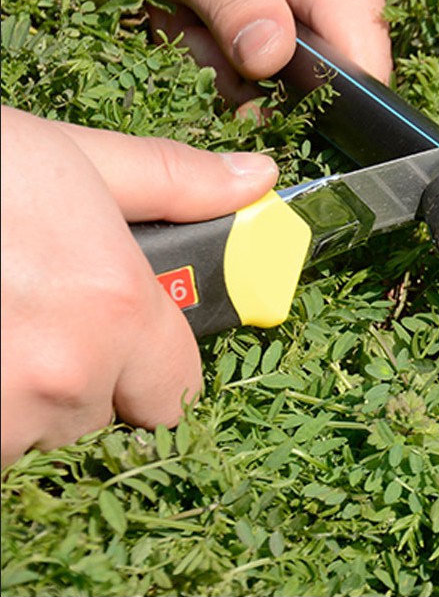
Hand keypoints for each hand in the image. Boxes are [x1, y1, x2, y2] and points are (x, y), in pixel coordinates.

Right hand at [0, 106, 277, 466]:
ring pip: (38, 433)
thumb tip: (258, 180)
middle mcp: (62, 380)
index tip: (125, 336)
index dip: (155, 363)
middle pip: (107, 412)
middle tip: (34, 312)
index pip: (177, 389)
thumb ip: (177, 182)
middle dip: (84, 374)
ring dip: (21, 395)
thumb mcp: (71, 162)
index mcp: (114, 312)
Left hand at [98, 0, 397, 105]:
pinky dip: (244, 41)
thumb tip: (269, 61)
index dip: (314, 104)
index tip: (252, 102)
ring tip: (201, 14)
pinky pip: (290, 45)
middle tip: (199, 32)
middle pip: (323, 75)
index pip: (364, 70)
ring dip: (237, 59)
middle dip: (252, 74)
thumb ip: (234, 6)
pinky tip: (219, 11)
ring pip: (298, 66)